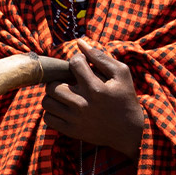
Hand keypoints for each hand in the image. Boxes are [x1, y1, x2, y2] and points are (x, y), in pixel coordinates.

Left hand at [43, 39, 143, 157]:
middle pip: (52, 85)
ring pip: (46, 102)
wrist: (129, 131)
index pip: (74, 64)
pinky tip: (64, 108)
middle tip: (69, 81)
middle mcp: (83, 104)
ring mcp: (75, 119)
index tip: (82, 66)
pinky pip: (47, 118)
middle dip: (59, 79)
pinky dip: (52, 112)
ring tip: (65, 94)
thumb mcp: (121, 74)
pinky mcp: (71, 131)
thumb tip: (80, 43)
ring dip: (53, 96)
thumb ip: (100, 57)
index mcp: (96, 88)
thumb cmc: (125, 98)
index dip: (77, 60)